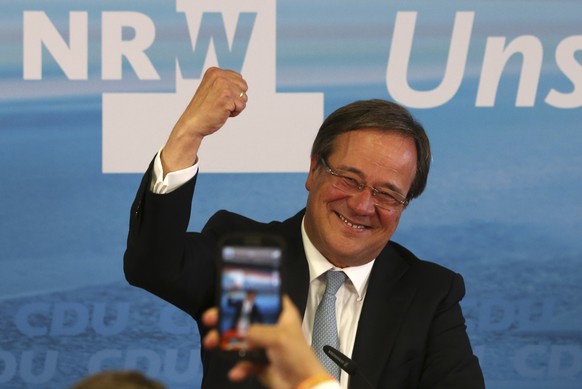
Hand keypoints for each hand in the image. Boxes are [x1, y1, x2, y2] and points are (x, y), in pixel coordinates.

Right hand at [161, 67, 247, 173]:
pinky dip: (234, 113)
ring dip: (235, 106)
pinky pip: (241, 106)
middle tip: (220, 104)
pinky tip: (222, 112)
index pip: (239, 79)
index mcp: (214, 71)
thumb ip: (226, 83)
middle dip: (236, 98)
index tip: (218, 97)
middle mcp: (219, 75)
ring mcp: (223, 85)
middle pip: (244, 86)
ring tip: (220, 108)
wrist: (193, 123)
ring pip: (244, 97)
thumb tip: (244, 83)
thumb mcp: (213, 89)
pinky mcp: (227, 97)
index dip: (233, 92)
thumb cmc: (204, 110)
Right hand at [202, 296, 330, 388]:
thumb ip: (255, 330)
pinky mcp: (261, 363)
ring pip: (241, 340)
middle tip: (212, 318)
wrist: (303, 386)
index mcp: (282, 315)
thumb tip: (235, 329)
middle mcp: (273, 328)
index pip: (266, 298)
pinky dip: (239, 366)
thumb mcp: (278, 337)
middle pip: (247, 318)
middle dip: (228, 319)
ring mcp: (266, 346)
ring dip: (226, 342)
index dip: (251, 294)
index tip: (232, 292)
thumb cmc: (298, 356)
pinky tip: (236, 371)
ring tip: (213, 343)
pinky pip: (244, 362)